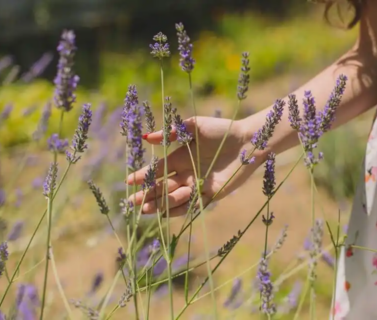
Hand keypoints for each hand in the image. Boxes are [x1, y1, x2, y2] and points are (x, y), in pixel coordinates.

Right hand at [126, 116, 262, 215]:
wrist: (247, 141)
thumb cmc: (222, 130)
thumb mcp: (194, 126)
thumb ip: (172, 132)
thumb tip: (146, 138)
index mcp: (181, 157)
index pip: (157, 170)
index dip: (142, 176)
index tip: (128, 182)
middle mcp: (187, 173)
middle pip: (162, 187)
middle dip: (146, 195)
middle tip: (131, 202)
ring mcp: (198, 185)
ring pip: (174, 198)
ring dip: (160, 204)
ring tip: (146, 208)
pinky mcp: (211, 194)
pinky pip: (193, 205)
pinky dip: (179, 209)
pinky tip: (166, 212)